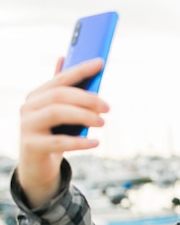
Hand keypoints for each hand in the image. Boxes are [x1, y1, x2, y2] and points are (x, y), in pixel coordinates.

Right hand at [17, 58, 109, 207]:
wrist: (37, 167)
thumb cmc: (52, 136)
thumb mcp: (58, 113)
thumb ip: (62, 90)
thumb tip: (63, 58)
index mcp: (36, 96)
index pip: (60, 79)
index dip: (80, 70)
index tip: (100, 63)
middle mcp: (29, 107)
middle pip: (59, 95)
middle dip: (86, 98)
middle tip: (107, 107)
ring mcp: (27, 126)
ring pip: (57, 113)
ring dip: (84, 116)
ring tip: (102, 122)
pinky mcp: (32, 146)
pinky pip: (58, 142)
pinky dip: (79, 142)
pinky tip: (95, 142)